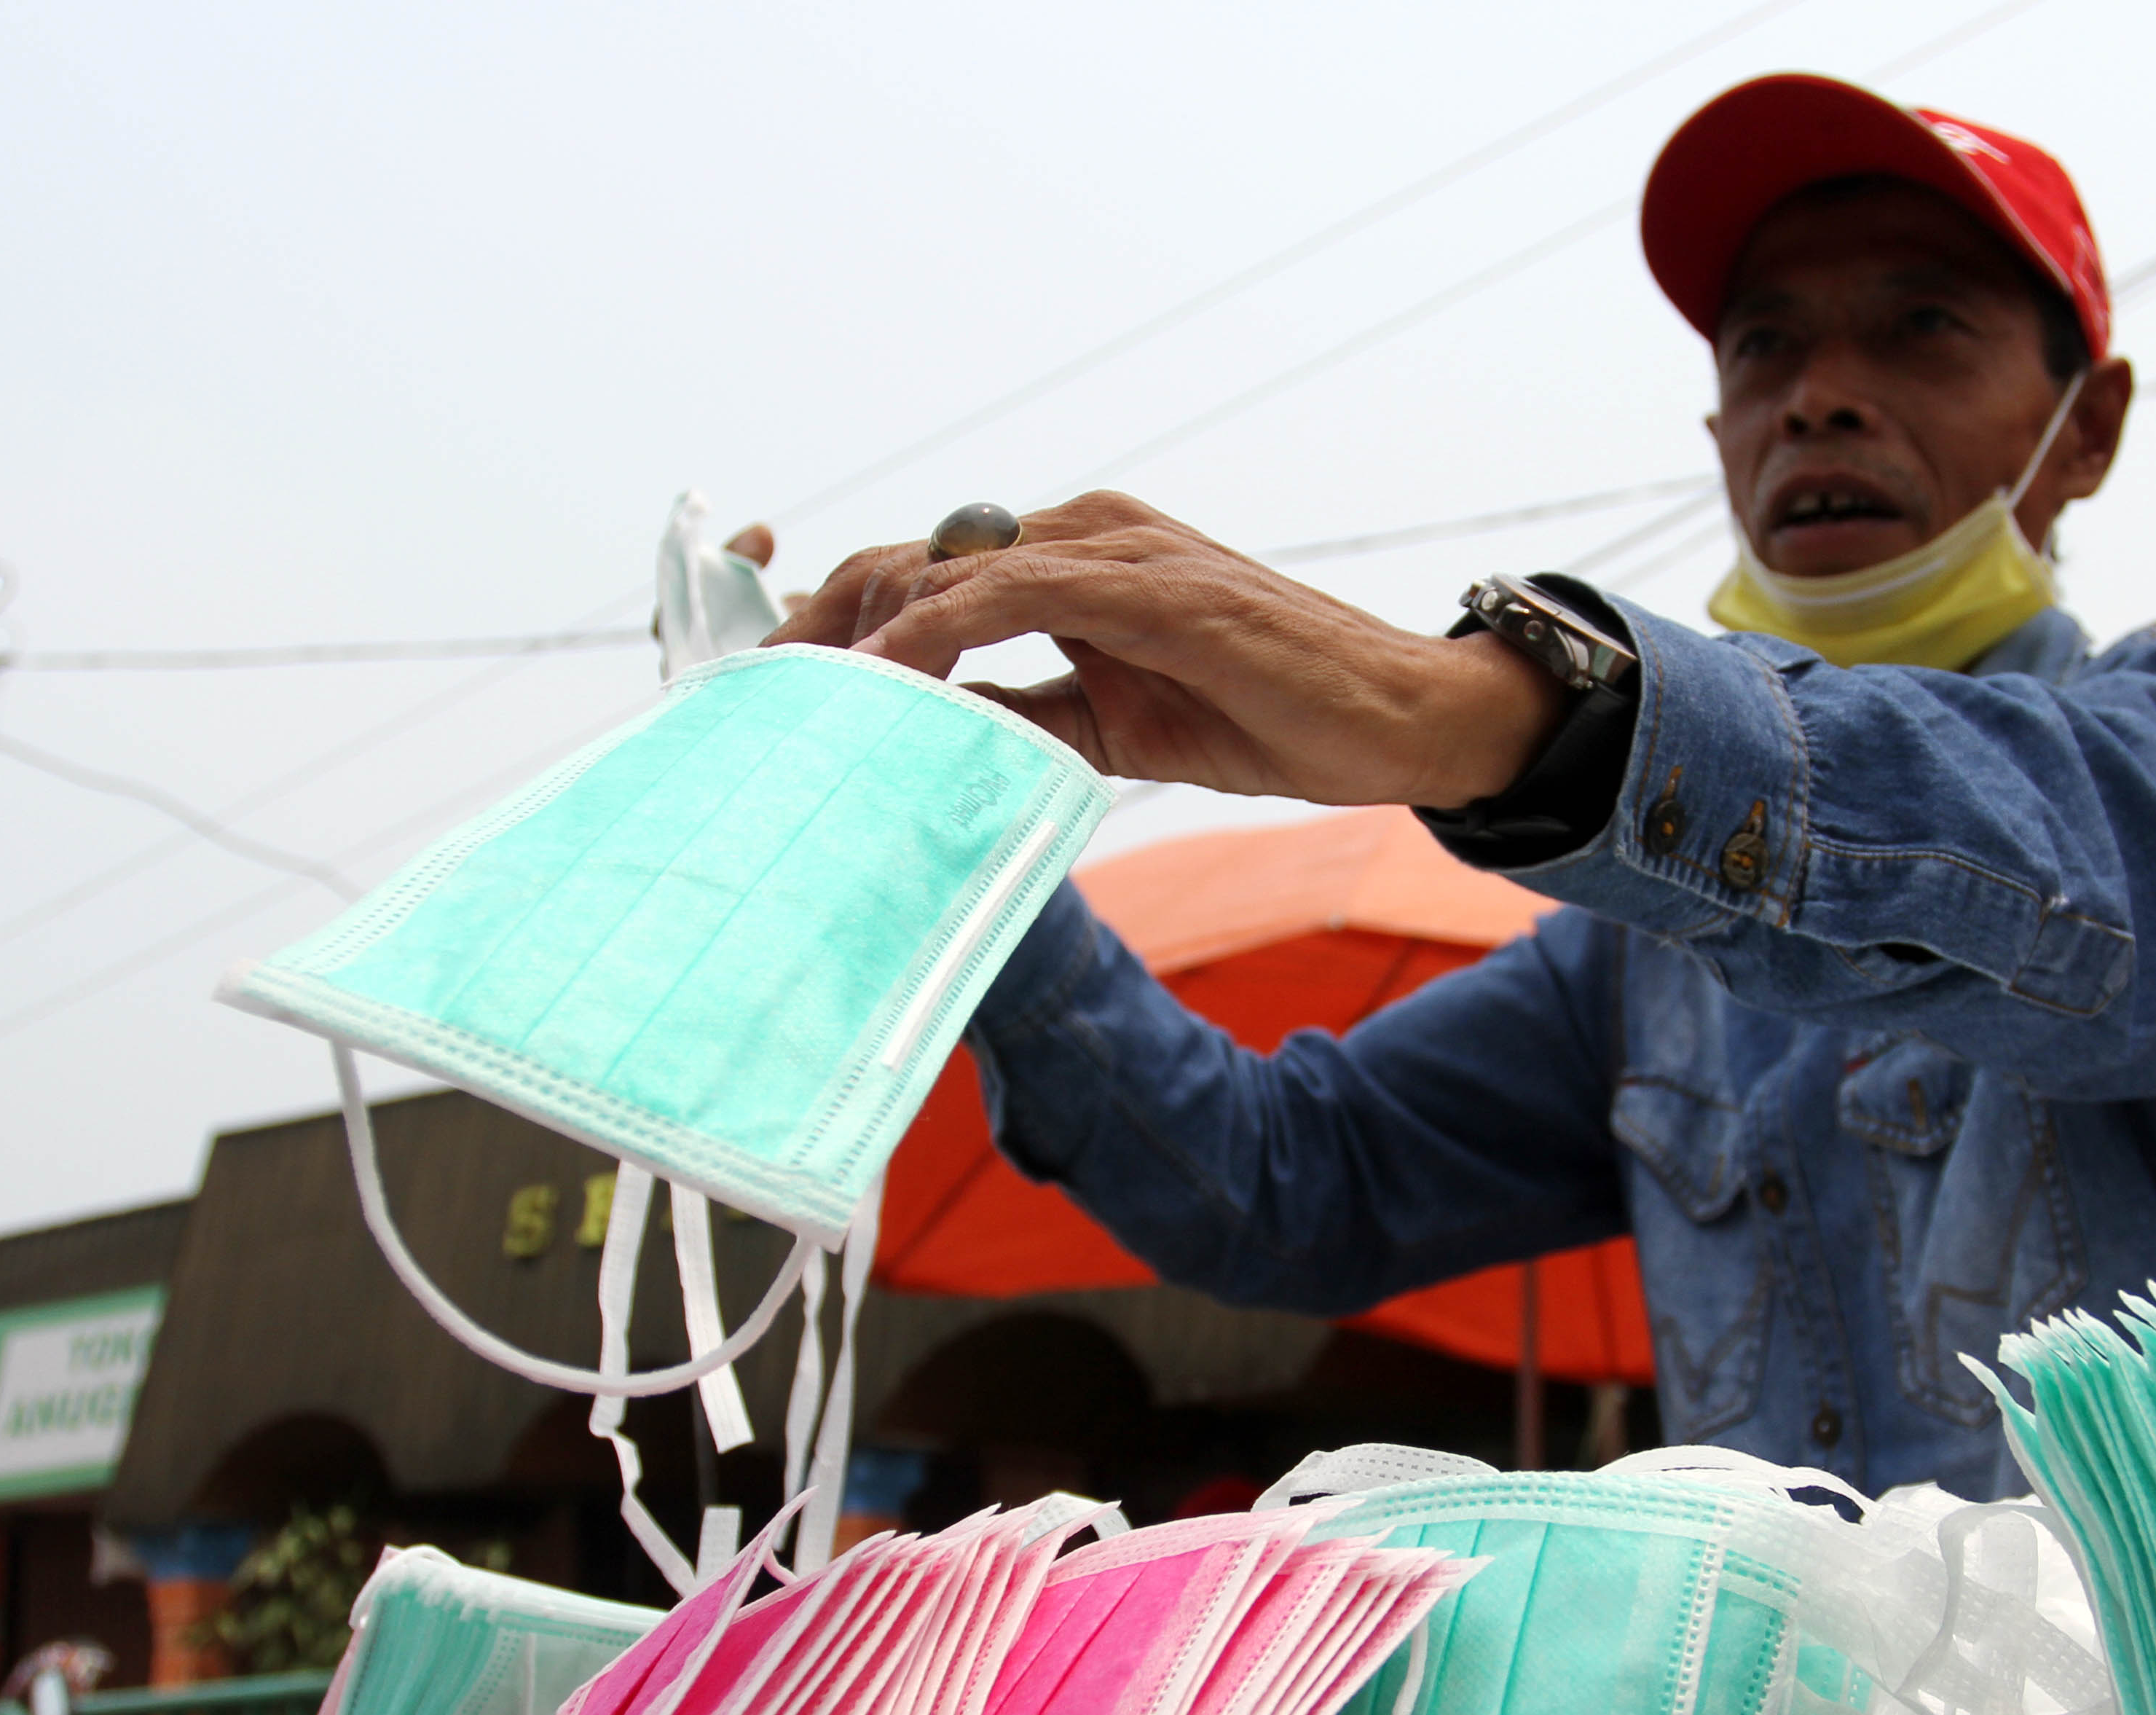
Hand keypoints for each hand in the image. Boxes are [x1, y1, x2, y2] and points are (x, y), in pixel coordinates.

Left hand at [765, 493, 1570, 808]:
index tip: (780, 688)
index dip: (844, 621)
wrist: (1395, 715)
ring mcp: (1120, 548)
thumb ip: (1031, 716)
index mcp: (1076, 557)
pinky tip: (893, 677)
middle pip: (917, 557)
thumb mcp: (1119, 726)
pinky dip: (942, 629)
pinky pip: (1016, 591)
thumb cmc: (1270, 711)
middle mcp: (1088, 530)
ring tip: (804, 695)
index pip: (931, 572)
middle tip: (760, 697)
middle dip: (825, 622)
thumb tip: (938, 743)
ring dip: (866, 629)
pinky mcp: (1153, 585)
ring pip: (952, 566)